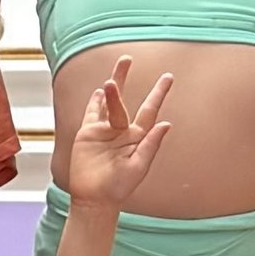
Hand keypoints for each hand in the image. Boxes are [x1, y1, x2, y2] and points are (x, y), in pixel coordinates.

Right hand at [65, 59, 175, 217]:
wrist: (94, 198)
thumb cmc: (119, 187)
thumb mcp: (139, 166)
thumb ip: (151, 144)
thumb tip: (166, 123)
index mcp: (137, 137)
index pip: (149, 110)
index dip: (158, 93)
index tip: (167, 76)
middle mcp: (121, 130)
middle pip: (123, 99)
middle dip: (124, 79)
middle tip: (127, 58)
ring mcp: (103, 131)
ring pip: (106, 102)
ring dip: (110, 86)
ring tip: (113, 69)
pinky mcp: (87, 134)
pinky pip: (91, 113)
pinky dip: (94, 101)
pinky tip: (98, 90)